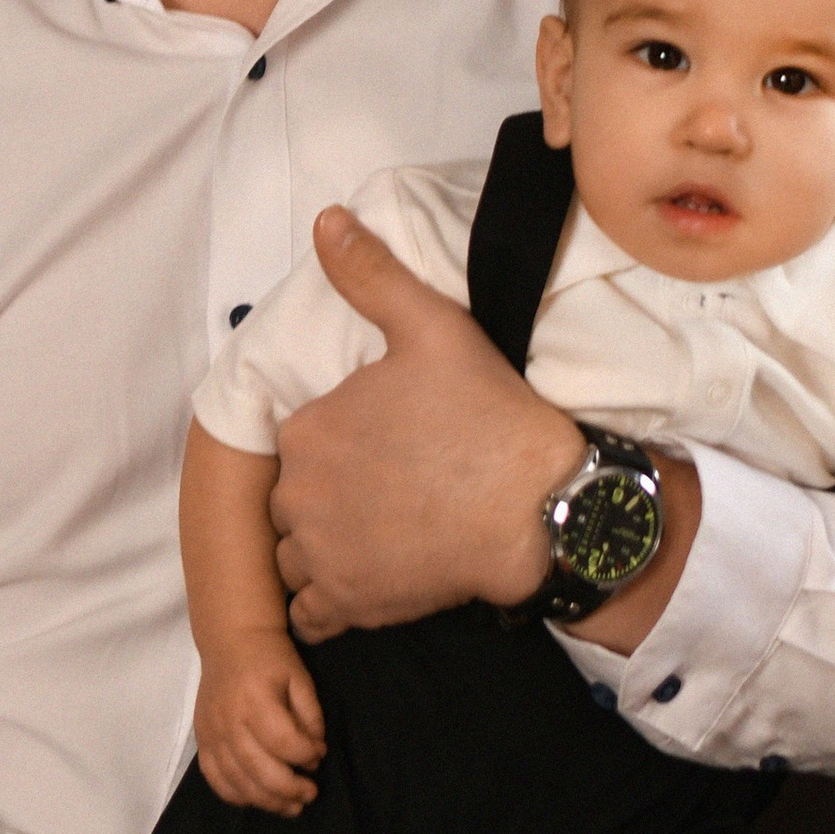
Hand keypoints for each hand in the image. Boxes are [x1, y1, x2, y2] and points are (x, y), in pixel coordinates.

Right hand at [195, 641, 326, 812]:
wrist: (230, 641)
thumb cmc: (270, 657)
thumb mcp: (300, 677)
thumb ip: (311, 715)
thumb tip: (316, 753)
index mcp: (255, 698)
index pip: (283, 741)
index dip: (306, 755)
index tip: (320, 754)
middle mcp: (228, 719)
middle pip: (258, 769)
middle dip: (289, 789)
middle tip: (310, 794)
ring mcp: (211, 733)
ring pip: (237, 781)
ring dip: (267, 801)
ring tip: (291, 806)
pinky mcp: (201, 741)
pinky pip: (215, 779)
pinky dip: (237, 796)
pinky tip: (258, 798)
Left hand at [268, 210, 610, 634]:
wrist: (542, 510)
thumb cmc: (487, 417)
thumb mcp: (432, 328)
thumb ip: (370, 275)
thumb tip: (325, 221)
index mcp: (307, 431)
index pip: (299, 442)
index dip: (338, 443)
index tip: (385, 445)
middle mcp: (299, 497)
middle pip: (293, 498)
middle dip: (326, 495)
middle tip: (389, 488)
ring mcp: (323, 557)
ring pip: (296, 553)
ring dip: (323, 547)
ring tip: (382, 533)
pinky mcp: (350, 606)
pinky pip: (310, 611)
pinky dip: (329, 599)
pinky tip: (370, 575)